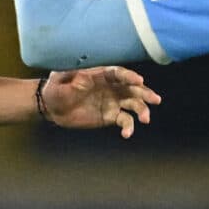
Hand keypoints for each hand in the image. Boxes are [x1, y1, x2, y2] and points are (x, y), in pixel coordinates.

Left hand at [40, 65, 160, 138]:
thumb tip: (82, 79)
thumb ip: (71, 80)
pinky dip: (128, 127)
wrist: (52, 108)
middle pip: (132, 88)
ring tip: (145, 119)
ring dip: (142, 110)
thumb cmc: (56, 89)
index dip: (129, 76)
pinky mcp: (110, 116)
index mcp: (100, 75)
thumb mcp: (60, 82)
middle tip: (155, 100)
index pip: (118, 74)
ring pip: (133, 104)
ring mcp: (112, 102)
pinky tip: (127, 134)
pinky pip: (124, 120)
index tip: (140, 81)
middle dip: (145, 93)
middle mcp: (111, 87)